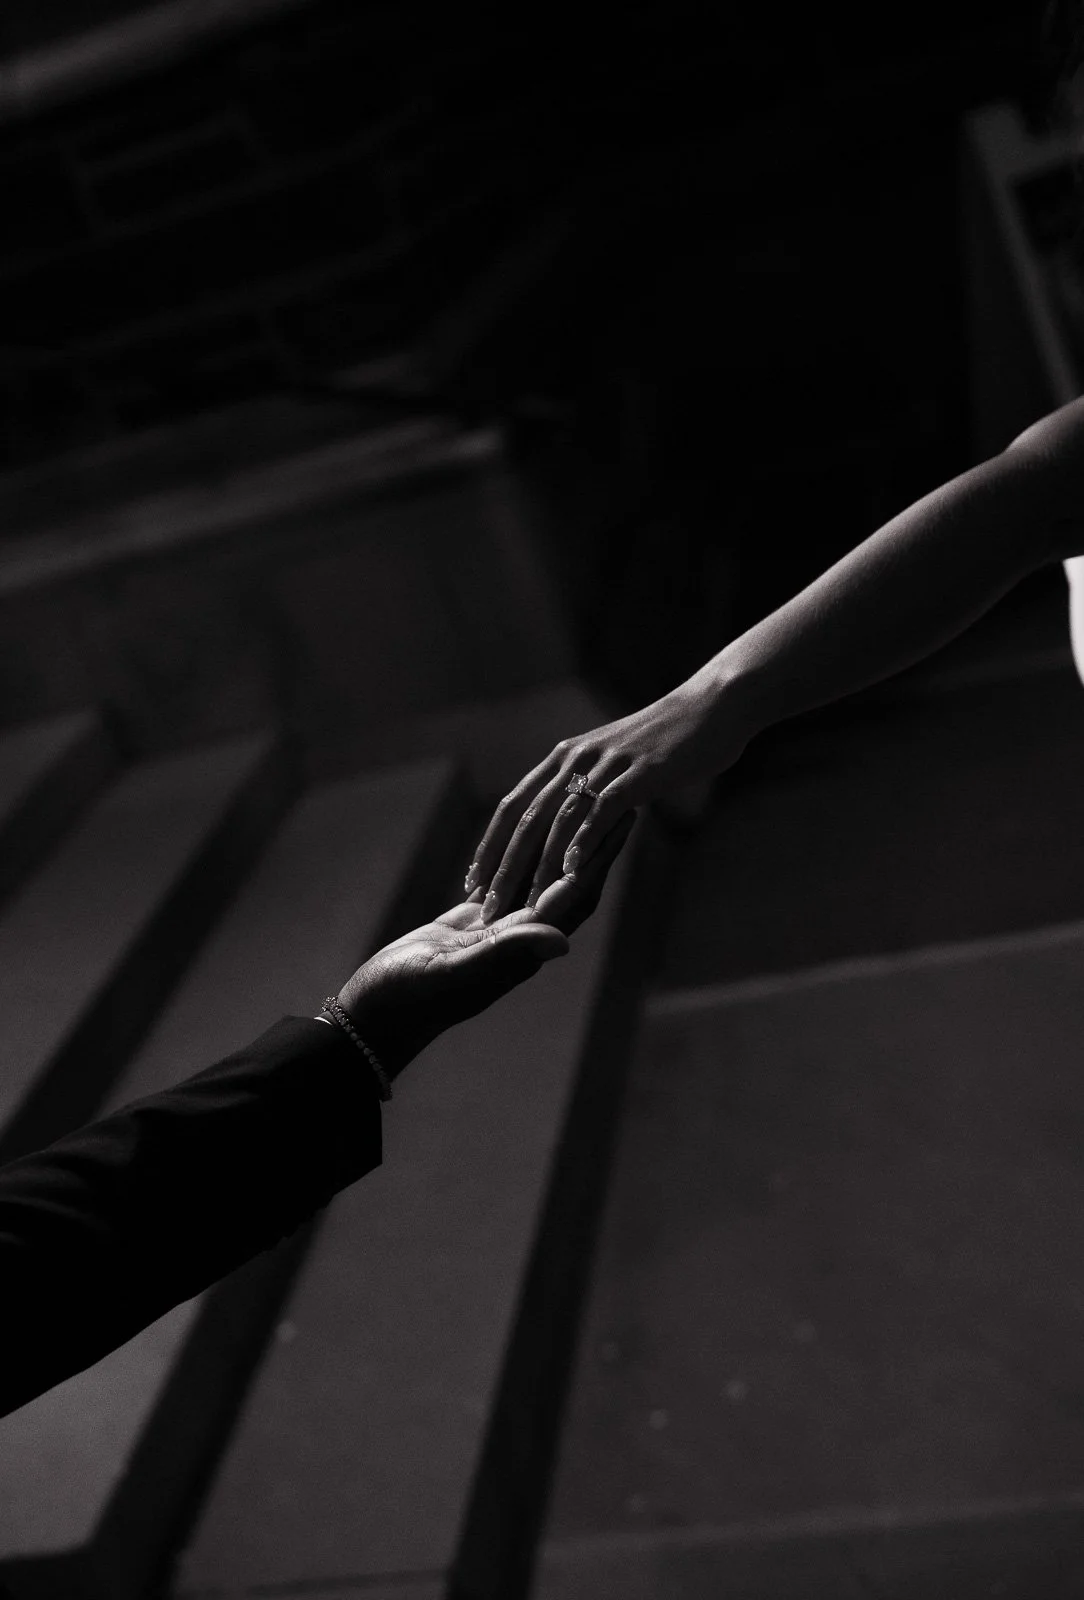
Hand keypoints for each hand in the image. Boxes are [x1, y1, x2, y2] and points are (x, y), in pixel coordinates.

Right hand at [336, 810, 636, 1076]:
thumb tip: (563, 942)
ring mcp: (495, 933)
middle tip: (617, 799)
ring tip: (579, 810)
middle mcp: (519, 939)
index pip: (575, 892)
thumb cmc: (410, 998)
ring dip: (562, 846)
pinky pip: (506, 885)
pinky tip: (527, 837)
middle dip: (593, 843)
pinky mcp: (470, 927)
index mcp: (524, 947)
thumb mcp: (457, 972)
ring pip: (539, 880)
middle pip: (568, 882)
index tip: (624, 817)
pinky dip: (521, 858)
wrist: (376, 1016)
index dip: (601, 855)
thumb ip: (506, 954)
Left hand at [464, 681, 749, 922]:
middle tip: (487, 907)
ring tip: (526, 905)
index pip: (512, 805)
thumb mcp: (615, 760)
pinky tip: (572, 873)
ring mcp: (606, 765)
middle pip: (526, 818)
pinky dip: (583, 842)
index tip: (473, 882)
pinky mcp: (638, 774)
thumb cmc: (669, 740)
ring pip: (558, 821)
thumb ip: (590, 787)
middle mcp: (576, 759)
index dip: (490, 845)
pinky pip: (601, 812)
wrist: (713, 707)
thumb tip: (571, 823)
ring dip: (538, 867)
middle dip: (503, 867)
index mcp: (565, 756)